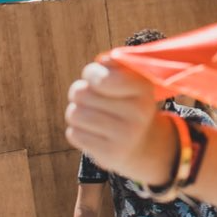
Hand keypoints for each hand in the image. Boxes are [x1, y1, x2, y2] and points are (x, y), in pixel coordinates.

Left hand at [65, 63, 176, 187]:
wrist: (141, 146)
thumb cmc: (127, 104)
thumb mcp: (130, 81)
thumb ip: (115, 65)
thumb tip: (104, 61)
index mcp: (143, 87)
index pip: (101, 77)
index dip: (91, 74)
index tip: (97, 80)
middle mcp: (138, 112)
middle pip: (80, 92)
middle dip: (80, 93)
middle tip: (90, 99)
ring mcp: (125, 136)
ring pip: (74, 113)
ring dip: (76, 113)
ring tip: (89, 115)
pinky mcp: (110, 155)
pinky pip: (73, 134)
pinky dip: (78, 131)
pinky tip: (92, 133)